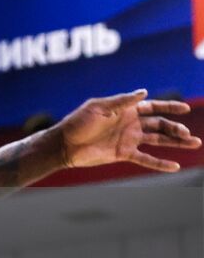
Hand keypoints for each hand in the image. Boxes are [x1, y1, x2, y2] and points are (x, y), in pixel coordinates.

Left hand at [56, 90, 199, 170]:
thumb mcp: (99, 107)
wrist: (65, 144)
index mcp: (125, 109)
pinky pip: (146, 159)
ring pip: (158, 140)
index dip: (169, 107)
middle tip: (188, 134)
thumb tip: (145, 91)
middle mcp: (130, 124)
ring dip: (175, 143)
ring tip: (194, 143)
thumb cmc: (78, 122)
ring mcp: (129, 139)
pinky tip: (175, 166)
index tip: (185, 109)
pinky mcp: (124, 154)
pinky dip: (160, 163)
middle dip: (175, 128)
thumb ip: (123, 101)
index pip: (153, 107)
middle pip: (159, 125)